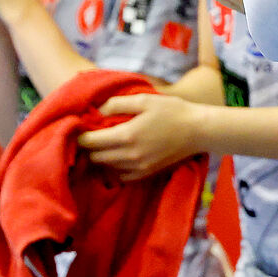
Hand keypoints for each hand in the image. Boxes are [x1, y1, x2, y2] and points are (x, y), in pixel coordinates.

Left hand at [77, 93, 205, 180]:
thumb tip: (95, 111)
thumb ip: (115, 103)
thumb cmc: (172, 111)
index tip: (79, 127)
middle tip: (89, 135)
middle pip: (94, 157)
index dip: (80, 135)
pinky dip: (114, 168)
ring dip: (100, 157)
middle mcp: (130, 156)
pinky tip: (118, 155)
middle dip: (88, 147)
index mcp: (126, 135)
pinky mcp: (146, 174)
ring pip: (105, 168)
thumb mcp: (144, 99)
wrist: (199, 131)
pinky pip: (120, 176)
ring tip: (103, 144)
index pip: (90, 142)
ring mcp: (138, 168)